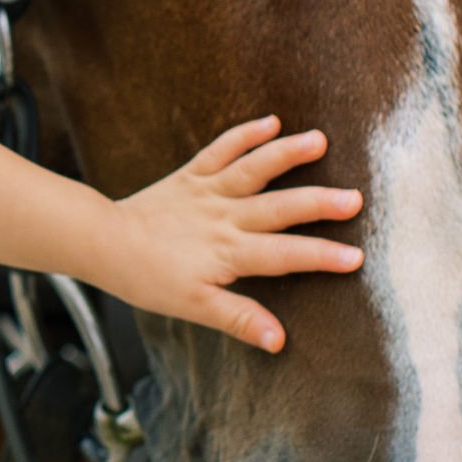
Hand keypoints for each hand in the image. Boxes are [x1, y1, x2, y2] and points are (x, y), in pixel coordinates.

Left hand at [100, 118, 363, 355]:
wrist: (105, 244)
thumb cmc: (150, 280)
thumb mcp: (194, 307)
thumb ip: (239, 319)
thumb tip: (279, 341)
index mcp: (228, 253)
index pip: (283, 256)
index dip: (320, 257)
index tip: (356, 258)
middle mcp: (224, 218)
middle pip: (278, 209)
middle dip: (318, 204)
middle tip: (355, 198)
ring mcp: (208, 191)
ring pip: (253, 169)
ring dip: (285, 154)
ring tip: (319, 141)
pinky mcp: (192, 174)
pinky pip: (221, 149)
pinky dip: (244, 134)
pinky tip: (271, 121)